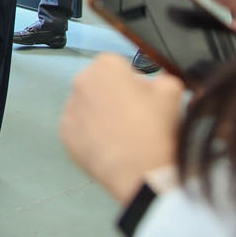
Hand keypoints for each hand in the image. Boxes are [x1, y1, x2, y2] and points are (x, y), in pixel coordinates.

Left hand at [60, 53, 184, 202]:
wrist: (140, 171)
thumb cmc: (155, 127)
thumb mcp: (171, 93)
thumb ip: (163, 79)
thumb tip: (156, 84)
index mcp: (105, 66)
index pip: (118, 65)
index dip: (133, 81)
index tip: (143, 98)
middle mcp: (80, 82)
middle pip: (100, 84)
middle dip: (114, 96)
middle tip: (134, 117)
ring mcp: (69, 109)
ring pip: (88, 106)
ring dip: (101, 115)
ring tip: (122, 135)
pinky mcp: (64, 134)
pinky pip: (79, 129)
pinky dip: (91, 135)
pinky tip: (109, 147)